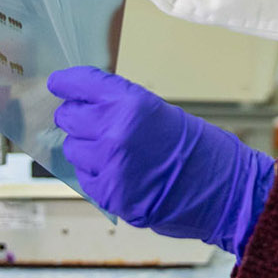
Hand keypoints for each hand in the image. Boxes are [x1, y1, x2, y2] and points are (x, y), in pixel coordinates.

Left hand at [48, 66, 275, 259]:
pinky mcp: (108, 194)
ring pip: (72, 149)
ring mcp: (109, 164)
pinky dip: (96, 175)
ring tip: (117, 154)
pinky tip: (121, 173)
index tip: (57, 83)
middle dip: (79, 119)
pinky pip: (83, 178)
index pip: (80, 83)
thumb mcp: (157, 112)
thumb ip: (117, 106)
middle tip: (98, 125)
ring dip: (87, 149)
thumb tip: (81, 104)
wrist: (220, 189)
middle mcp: (114, 130)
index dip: (65, 83)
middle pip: (68, 117)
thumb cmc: (197, 149)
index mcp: (130, 102)